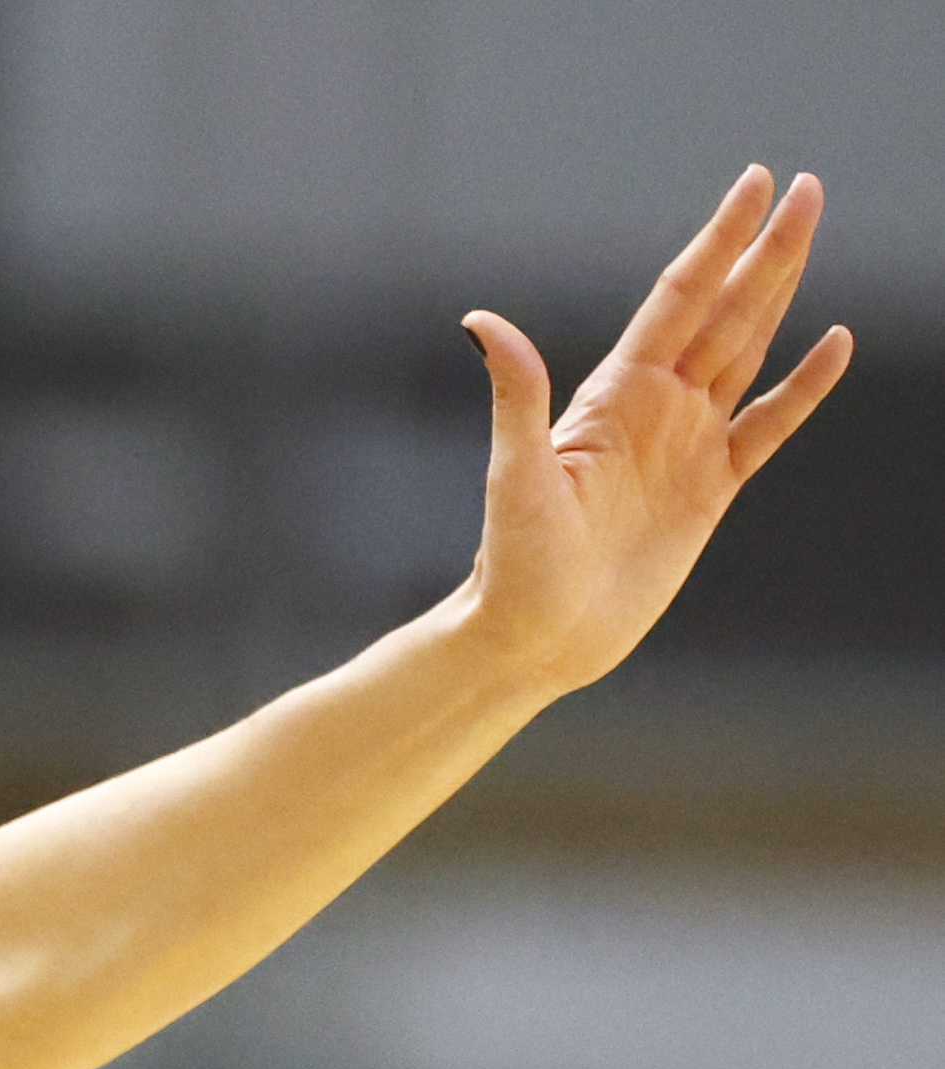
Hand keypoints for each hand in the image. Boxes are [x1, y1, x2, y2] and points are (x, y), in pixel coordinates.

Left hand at [457, 167, 852, 696]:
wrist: (536, 637)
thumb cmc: (514, 561)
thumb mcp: (517, 474)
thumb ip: (516, 394)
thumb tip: (482, 320)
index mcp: (615, 393)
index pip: (680, 296)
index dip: (720, 239)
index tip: (757, 182)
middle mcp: (656, 406)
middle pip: (726, 310)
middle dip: (766, 249)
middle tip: (808, 186)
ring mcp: (686, 444)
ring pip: (748, 350)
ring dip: (782, 293)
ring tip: (811, 235)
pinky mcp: (710, 490)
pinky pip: (768, 426)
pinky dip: (802, 387)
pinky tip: (835, 344)